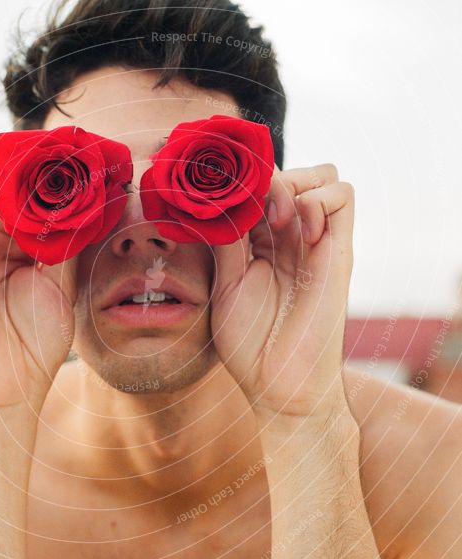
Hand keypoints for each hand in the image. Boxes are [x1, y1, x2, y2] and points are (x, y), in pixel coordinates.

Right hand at [0, 174, 76, 416]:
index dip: (43, 188)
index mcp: (22, 250)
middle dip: (22, 183)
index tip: (67, 186)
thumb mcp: (62, 285)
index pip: (27, 200)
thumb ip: (63, 245)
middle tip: (41, 197)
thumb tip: (74, 204)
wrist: (9, 383)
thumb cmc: (37, 343)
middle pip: (0, 186)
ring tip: (18, 213)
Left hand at [210, 163, 353, 425]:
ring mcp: (316, 241)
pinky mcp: (339, 251)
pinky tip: (298, 230)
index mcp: (260, 243)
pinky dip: (319, 198)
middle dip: (267, 179)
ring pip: (321, 175)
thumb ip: (226, 240)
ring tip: (275, 219)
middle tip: (250, 211)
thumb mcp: (226, 284)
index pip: (257, 187)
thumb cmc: (250, 344)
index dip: (240, 183)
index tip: (217, 200)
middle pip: (289, 173)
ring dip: (295, 183)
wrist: (280, 384)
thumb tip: (214, 199)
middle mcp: (290, 236)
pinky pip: (344, 196)